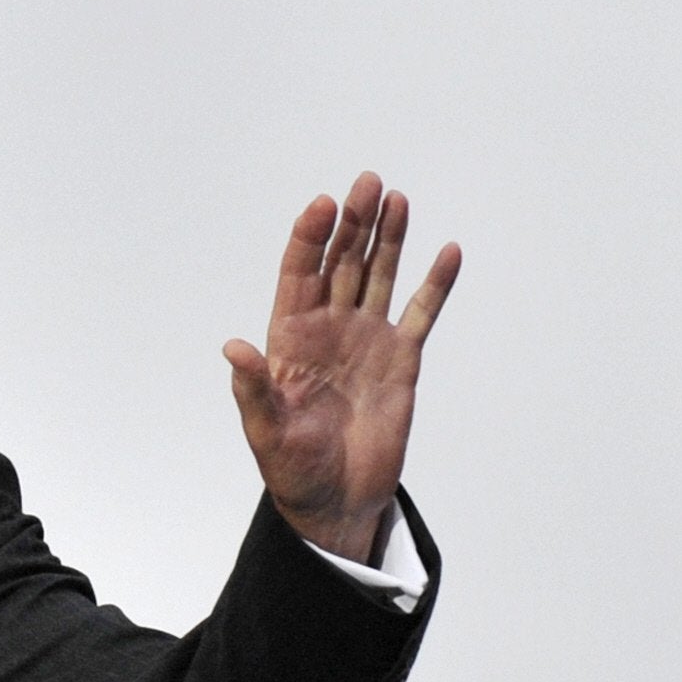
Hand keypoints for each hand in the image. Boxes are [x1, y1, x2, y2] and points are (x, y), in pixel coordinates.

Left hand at [225, 171, 460, 563]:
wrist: (336, 500)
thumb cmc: (292, 469)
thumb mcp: (266, 431)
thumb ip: (253, 388)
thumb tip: (234, 348)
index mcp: (290, 341)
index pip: (299, 276)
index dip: (308, 240)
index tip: (323, 204)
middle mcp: (328, 331)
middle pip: (341, 265)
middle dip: (353, 224)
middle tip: (368, 182)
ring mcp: (366, 341)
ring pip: (378, 277)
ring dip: (388, 239)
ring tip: (397, 199)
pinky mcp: (401, 360)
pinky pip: (420, 313)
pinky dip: (434, 284)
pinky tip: (446, 252)